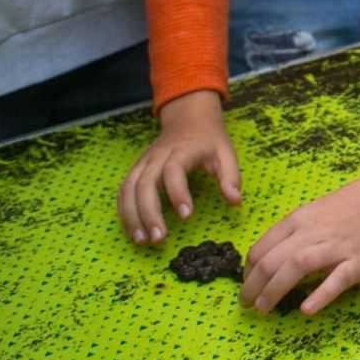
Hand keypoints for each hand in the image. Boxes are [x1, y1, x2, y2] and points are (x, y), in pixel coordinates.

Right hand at [118, 89, 241, 244]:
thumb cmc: (208, 140)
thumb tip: (235, 201)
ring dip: (132, 216)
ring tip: (142, 241)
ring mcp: (143, 163)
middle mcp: (157, 156)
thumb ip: (230, 177)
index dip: (178, 193)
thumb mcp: (226, 153)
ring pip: (129, 189)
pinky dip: (124, 211)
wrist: (188, 118)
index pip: (174, 170)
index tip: (187, 216)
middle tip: (159, 238)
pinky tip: (133, 230)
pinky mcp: (136, 170)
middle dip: (149, 213)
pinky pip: (123, 191)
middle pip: (145, 183)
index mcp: (182, 150)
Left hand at [240, 174, 359, 314]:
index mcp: (300, 220)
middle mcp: (313, 232)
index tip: (246, 285)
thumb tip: (273, 255)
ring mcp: (336, 247)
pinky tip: (306, 310)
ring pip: (296, 267)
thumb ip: (296, 231)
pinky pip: (336, 280)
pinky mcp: (358, 262)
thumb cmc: (355, 204)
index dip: (248, 271)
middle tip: (246, 304)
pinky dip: (320, 295)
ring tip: (263, 308)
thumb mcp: (316, 210)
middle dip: (252, 286)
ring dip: (274, 290)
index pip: (262, 248)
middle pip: (273, 260)